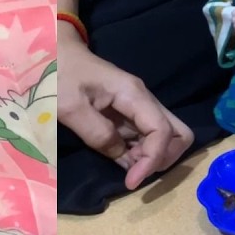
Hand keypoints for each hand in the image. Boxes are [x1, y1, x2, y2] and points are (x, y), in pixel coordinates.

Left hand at [58, 33, 193, 190]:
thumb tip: (122, 157)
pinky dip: (142, 155)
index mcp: (133, 95)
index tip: (131, 181)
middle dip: (163, 158)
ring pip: (167, 138)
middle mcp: (143, 101)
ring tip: (126, 166)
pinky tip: (121, 160)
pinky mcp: (128, 116)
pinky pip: (148, 139)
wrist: (55, 53)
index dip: (153, 160)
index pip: (162, 132)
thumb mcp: (69, 107)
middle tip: (134, 170)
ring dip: (153, 158)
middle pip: (179, 134)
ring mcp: (138, 108)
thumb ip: (97, 134)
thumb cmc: (59, 75)